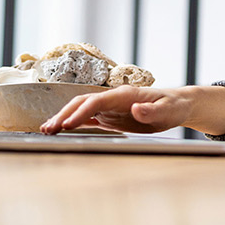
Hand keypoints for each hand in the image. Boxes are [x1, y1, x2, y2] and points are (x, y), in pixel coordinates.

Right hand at [40, 85, 224, 135]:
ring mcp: (110, 107)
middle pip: (82, 103)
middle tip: (48, 129)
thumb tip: (136, 108)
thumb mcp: (168, 110)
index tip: (67, 125)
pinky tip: (61, 130)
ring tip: (46, 130)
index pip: (96, 101)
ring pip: (81, 110)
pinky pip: (88, 118)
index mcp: (124, 94)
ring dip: (64, 118)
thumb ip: (151, 110)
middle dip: (64, 115)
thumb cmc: (174, 106)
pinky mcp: (111, 116)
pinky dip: (73, 123)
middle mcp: (113, 98)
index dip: (81, 112)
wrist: (178, 104)